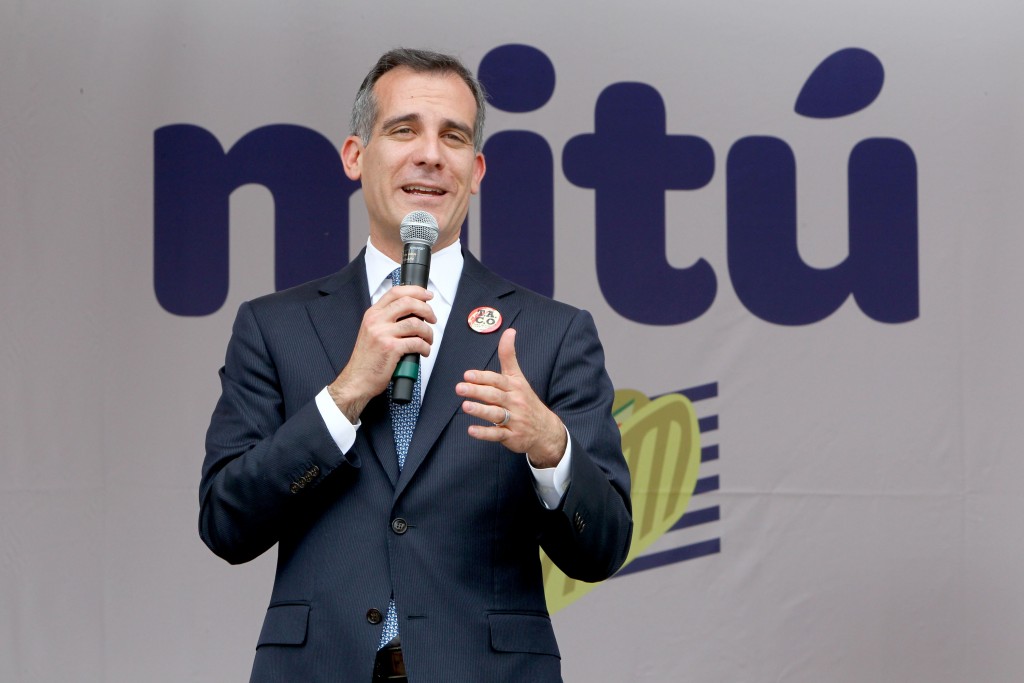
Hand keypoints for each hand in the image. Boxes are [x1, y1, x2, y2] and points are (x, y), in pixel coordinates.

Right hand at [328, 285, 435, 421]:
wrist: (357, 380)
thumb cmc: (367, 360)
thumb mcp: (371, 332)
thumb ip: (386, 320)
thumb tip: (412, 313)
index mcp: (372, 314)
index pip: (396, 292)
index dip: (415, 291)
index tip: (427, 295)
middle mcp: (376, 321)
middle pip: (408, 303)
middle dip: (426, 309)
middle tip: (432, 319)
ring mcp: (383, 334)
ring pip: (416, 324)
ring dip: (428, 333)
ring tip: (428, 340)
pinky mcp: (391, 349)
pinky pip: (417, 342)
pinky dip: (425, 347)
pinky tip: (423, 351)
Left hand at [457, 328, 566, 467]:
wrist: (545, 429)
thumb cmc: (526, 400)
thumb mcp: (519, 377)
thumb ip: (509, 356)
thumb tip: (509, 331)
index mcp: (515, 386)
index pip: (498, 380)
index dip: (483, 377)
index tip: (468, 375)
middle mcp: (514, 402)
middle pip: (495, 396)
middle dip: (478, 391)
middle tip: (460, 388)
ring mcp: (514, 420)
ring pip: (496, 414)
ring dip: (481, 410)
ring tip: (466, 406)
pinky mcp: (511, 436)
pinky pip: (497, 435)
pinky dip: (485, 433)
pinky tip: (472, 430)